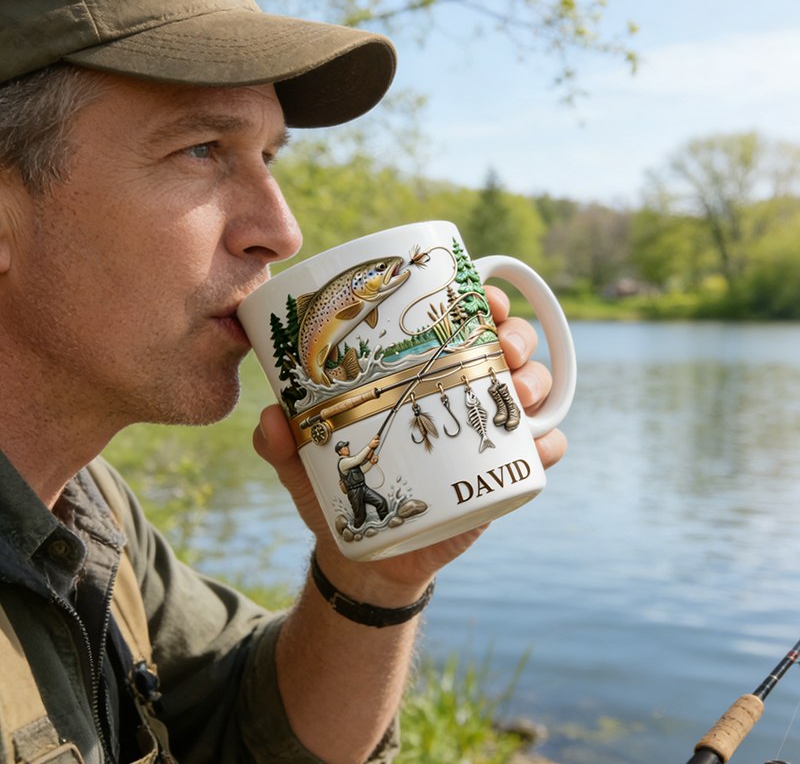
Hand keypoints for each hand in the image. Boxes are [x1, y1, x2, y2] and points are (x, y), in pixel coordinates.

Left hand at [253, 283, 566, 604]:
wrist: (371, 556)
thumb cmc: (340, 495)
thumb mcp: (307, 464)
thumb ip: (281, 443)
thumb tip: (267, 416)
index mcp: (422, 376)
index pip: (461, 324)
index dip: (482, 302)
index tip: (486, 297)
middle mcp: (462, 393)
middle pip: (508, 348)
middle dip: (518, 336)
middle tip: (505, 348)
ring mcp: (487, 432)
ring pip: (532, 391)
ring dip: (537, 384)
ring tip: (519, 397)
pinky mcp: (504, 472)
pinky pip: (541, 451)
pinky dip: (550, 444)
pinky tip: (541, 445)